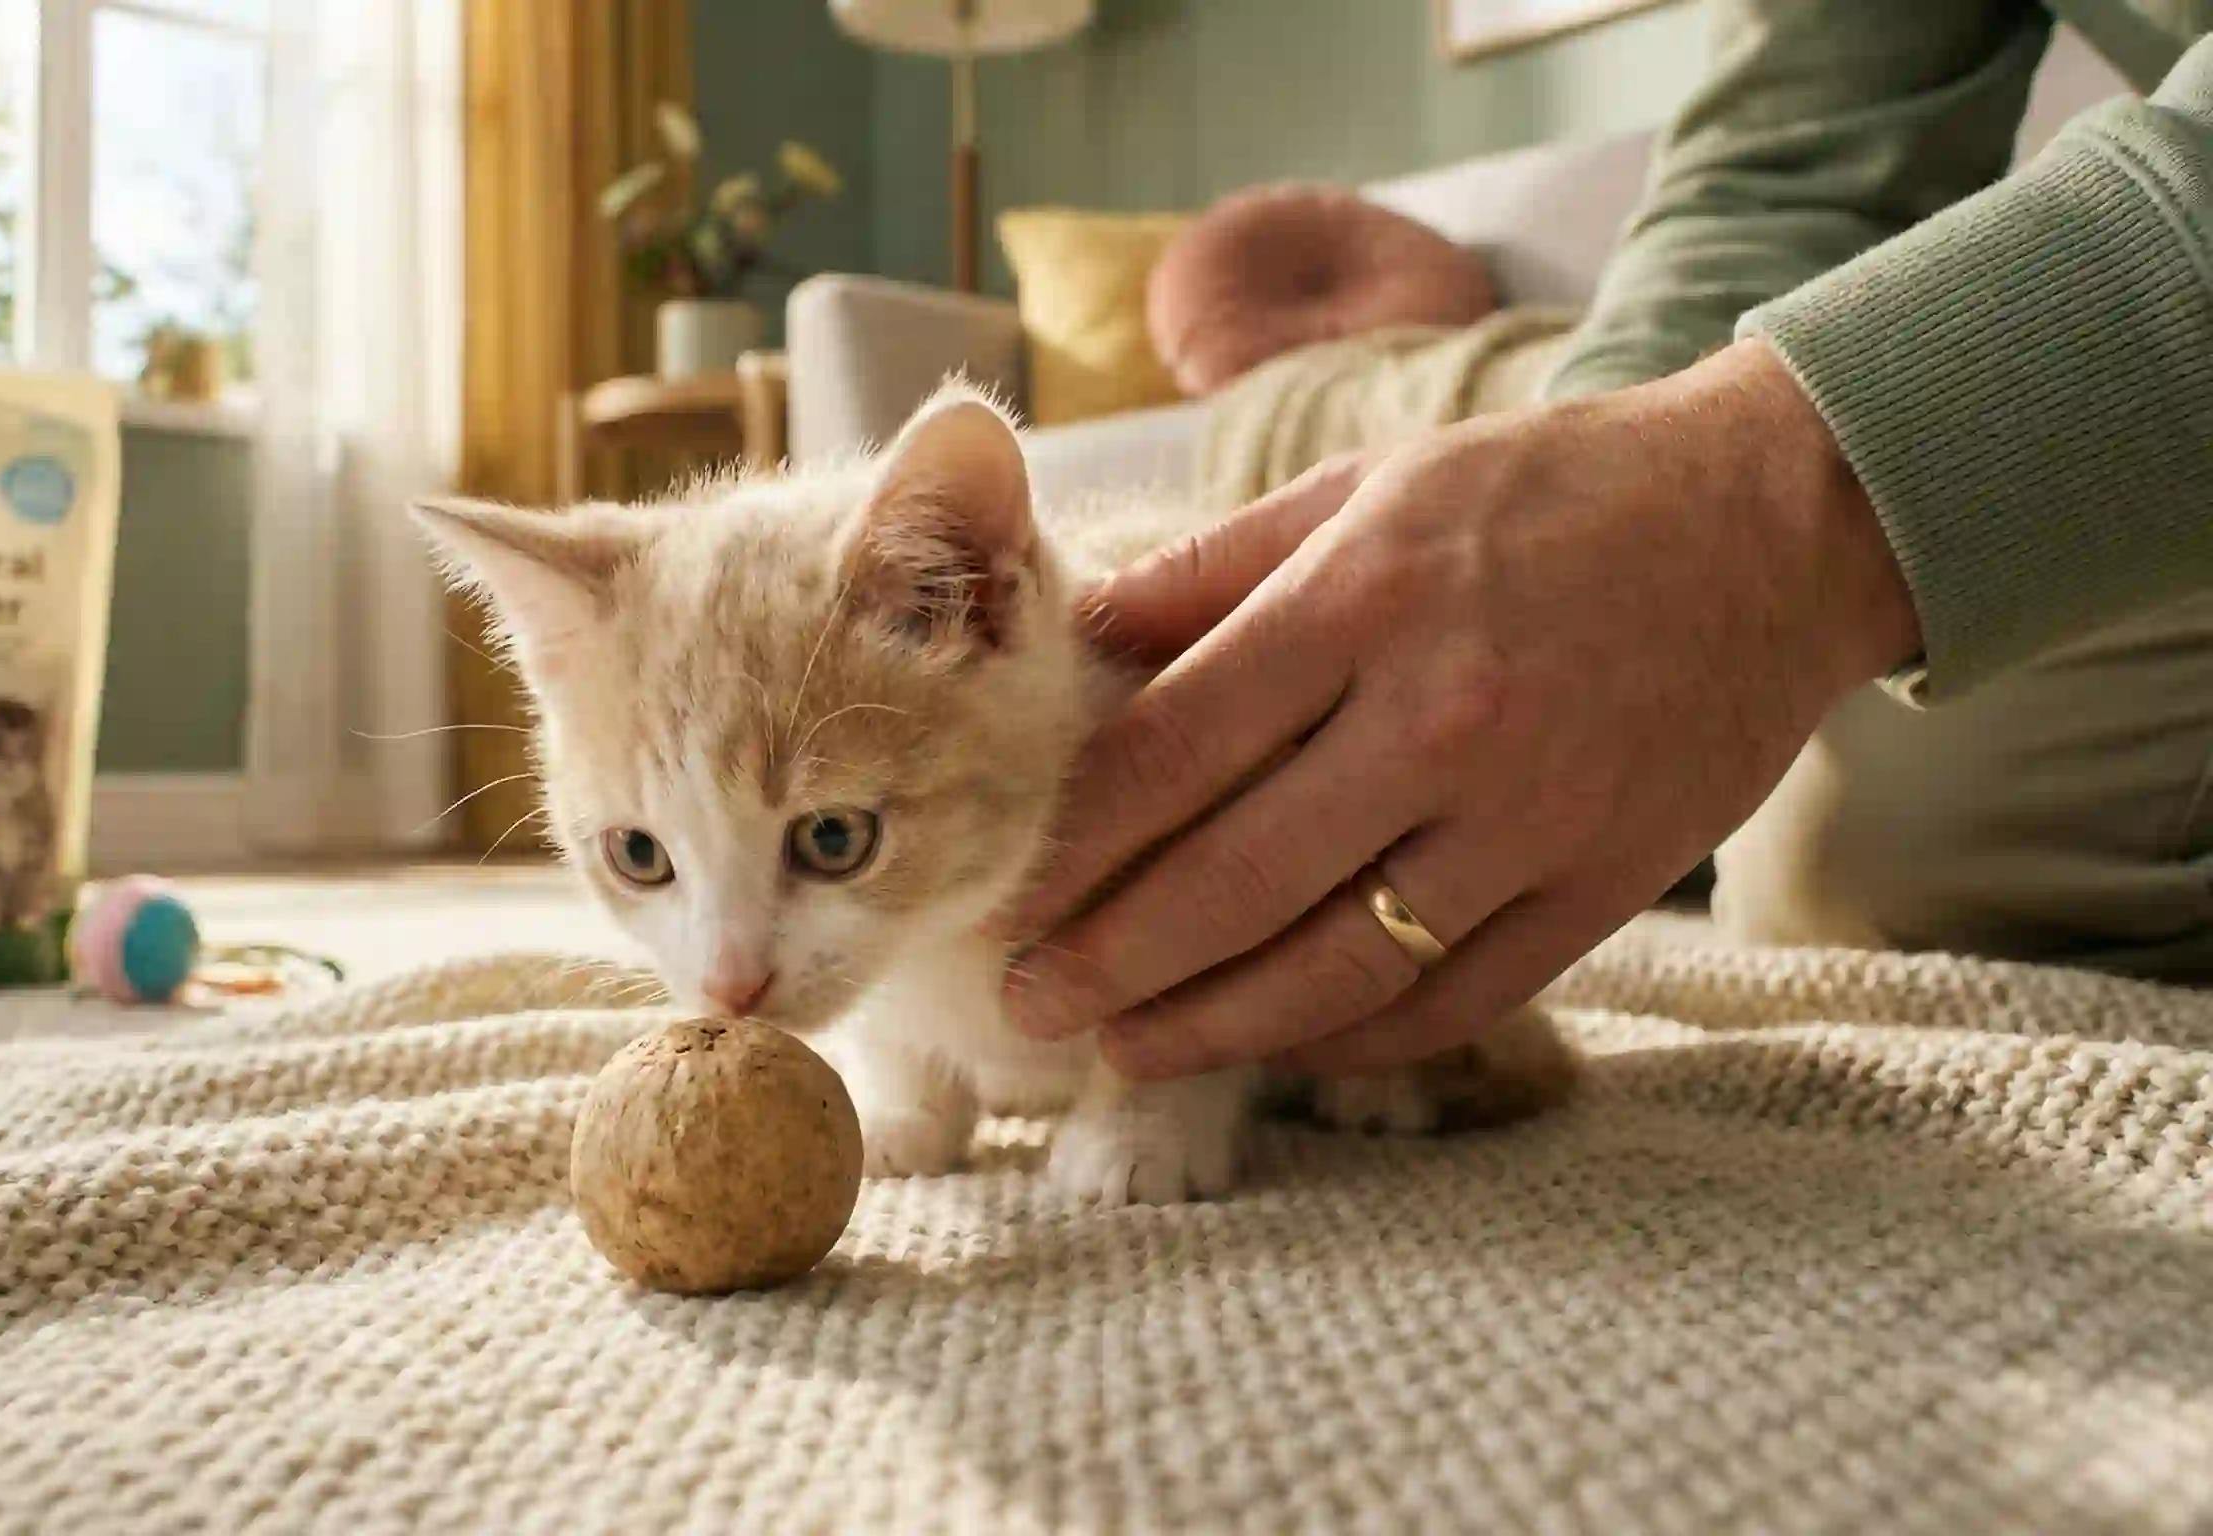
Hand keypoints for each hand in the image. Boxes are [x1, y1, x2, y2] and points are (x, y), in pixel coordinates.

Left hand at [1005, 340, 1919, 1078]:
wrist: (1776, 522)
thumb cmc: (1549, 493)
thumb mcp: (1368, 486)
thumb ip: (1215, 572)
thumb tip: (1074, 638)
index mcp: (1364, 598)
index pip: (1172, 748)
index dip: (1072, 840)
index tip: (1000, 888)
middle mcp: (1441, 715)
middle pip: (1232, 881)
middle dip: (1110, 959)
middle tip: (1028, 1001)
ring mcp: (1530, 815)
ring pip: (1335, 966)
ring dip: (1210, 1026)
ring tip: (1123, 1046)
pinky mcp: (1604, 884)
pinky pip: (1452, 999)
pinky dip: (1351, 1037)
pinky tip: (1274, 1045)